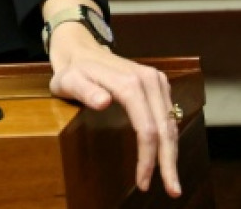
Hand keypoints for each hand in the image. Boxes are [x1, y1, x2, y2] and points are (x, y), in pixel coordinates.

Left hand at [45, 7, 181, 197]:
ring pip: (171, 124)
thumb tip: (104, 102)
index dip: (147, 157)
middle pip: (165, 128)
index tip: (142, 181)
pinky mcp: (159, 84)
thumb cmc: (73, 70)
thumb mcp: (68, 81)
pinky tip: (165, 156)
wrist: (81, 49)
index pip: (147, 128)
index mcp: (130, 82)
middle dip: (168, 162)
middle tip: (171, 190)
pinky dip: (169, 139)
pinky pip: (169, 116)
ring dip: (171, 153)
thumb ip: (85, 91)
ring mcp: (156, 81)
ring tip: (170, 180)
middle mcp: (149, 80)